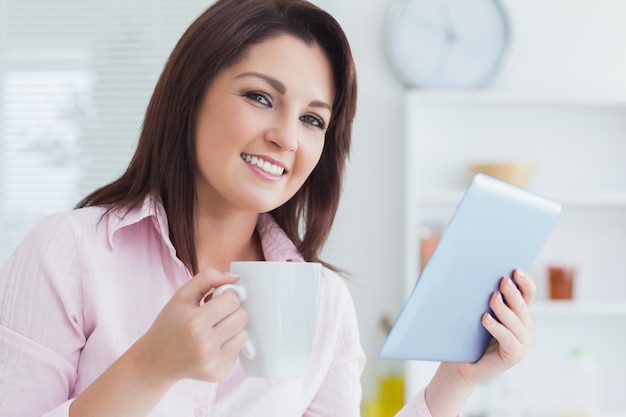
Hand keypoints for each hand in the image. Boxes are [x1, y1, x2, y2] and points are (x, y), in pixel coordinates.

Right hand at [133, 268, 249, 382]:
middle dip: (231, 311)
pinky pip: (238, 351)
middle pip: (242, 317)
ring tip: (214, 329)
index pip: (233, 300)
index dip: (225, 296)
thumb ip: (208, 278)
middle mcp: (205, 345)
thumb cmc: (170, 323)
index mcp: (195, 323)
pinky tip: (212, 344)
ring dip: (233, 328)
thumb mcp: (182, 295)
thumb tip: (235, 278)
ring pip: (244, 335)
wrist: (155, 360)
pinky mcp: (217, 374)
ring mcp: (212, 363)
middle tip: (215, 314)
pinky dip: (229, 345)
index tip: (215, 299)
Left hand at [452, 269, 535, 384]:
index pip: (528, 293)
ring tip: (492, 297)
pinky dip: (496, 327)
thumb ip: (485, 296)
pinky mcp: (515, 355)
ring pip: (516, 321)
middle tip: (503, 280)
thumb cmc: (469, 335)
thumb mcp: (478, 311)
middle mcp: (524, 326)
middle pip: (522, 306)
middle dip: (512, 292)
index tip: (515, 270)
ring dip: (503, 308)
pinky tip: (485, 318)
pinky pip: (507, 338)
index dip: (524, 282)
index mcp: (519, 312)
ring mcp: (522, 342)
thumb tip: (476, 272)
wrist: (462, 363)